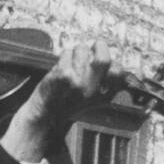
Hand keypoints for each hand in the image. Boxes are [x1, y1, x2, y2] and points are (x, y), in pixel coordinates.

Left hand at [1, 40, 126, 163]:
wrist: (45, 117)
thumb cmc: (68, 105)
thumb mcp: (92, 98)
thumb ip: (103, 81)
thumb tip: (113, 58)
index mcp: (103, 96)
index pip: (118, 72)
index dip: (112, 61)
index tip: (103, 59)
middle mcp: (92, 89)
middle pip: (103, 58)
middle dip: (99, 46)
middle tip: (94, 45)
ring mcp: (77, 81)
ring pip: (82, 49)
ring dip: (77, 50)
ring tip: (71, 61)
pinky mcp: (63, 75)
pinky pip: (67, 53)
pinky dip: (64, 56)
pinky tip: (60, 68)